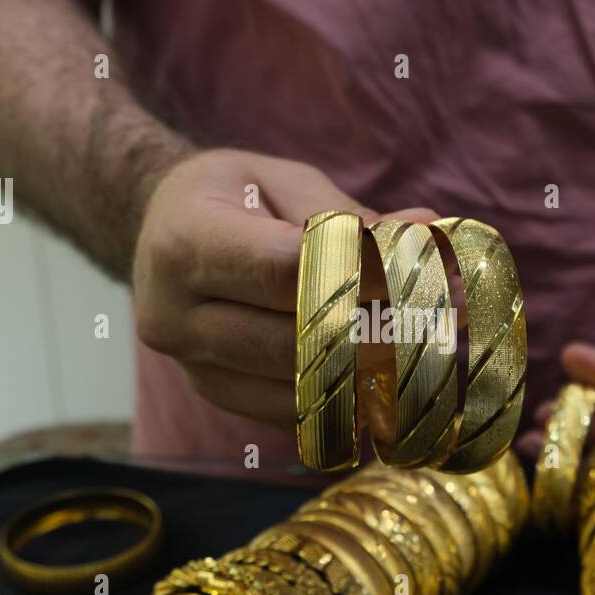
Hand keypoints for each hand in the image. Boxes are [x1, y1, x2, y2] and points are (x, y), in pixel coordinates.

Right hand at [131, 148, 431, 427]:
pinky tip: (379, 373)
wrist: (159, 235)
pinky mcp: (217, 396)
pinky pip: (291, 413)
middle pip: (292, 339)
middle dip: (369, 330)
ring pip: (295, 388)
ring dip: (364, 373)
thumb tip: (421, 231)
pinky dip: (341, 397)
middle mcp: (172, 315)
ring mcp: (191, 366)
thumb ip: (347, 213)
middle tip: (435, 318)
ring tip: (418, 346)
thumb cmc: (232, 197)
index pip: (280, 269)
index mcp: (183, 243)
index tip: (408, 269)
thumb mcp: (282, 181)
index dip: (351, 273)